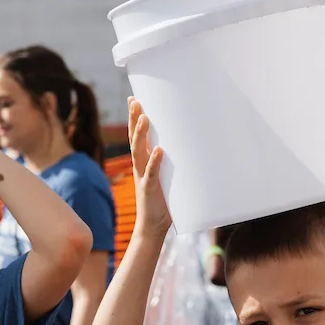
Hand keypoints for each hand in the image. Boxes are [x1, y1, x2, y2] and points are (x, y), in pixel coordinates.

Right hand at [128, 98, 171, 238]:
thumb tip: (190, 145)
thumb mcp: (167, 176)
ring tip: (145, 118)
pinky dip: (154, 161)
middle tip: (135, 101)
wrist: (153, 226)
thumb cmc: (163, 200)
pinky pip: (150, 173)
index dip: (134, 118)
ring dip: (141, 135)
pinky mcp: (149, 189)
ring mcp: (143, 176)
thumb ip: (172, 162)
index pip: (137, 135)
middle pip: (134, 138)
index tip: (134, 99)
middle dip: (134, 119)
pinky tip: (158, 150)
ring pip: (138, 151)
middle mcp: (140, 166)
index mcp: (143, 161)